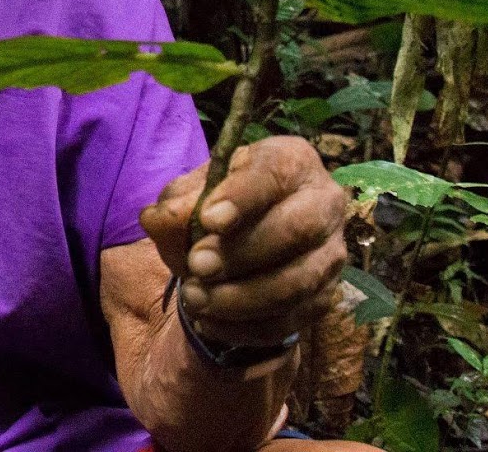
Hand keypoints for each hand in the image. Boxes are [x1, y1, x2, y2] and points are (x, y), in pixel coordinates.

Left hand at [139, 136, 348, 346]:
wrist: (245, 239)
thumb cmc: (221, 204)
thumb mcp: (193, 193)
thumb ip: (175, 203)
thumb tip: (157, 220)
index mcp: (292, 161)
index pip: (274, 173)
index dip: (243, 198)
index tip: (209, 220)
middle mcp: (324, 203)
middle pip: (296, 229)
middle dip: (241, 253)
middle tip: (196, 266)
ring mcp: (331, 254)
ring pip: (296, 283)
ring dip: (241, 298)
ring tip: (195, 299)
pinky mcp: (326, 296)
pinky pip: (291, 320)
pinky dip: (246, 327)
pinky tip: (210, 321)